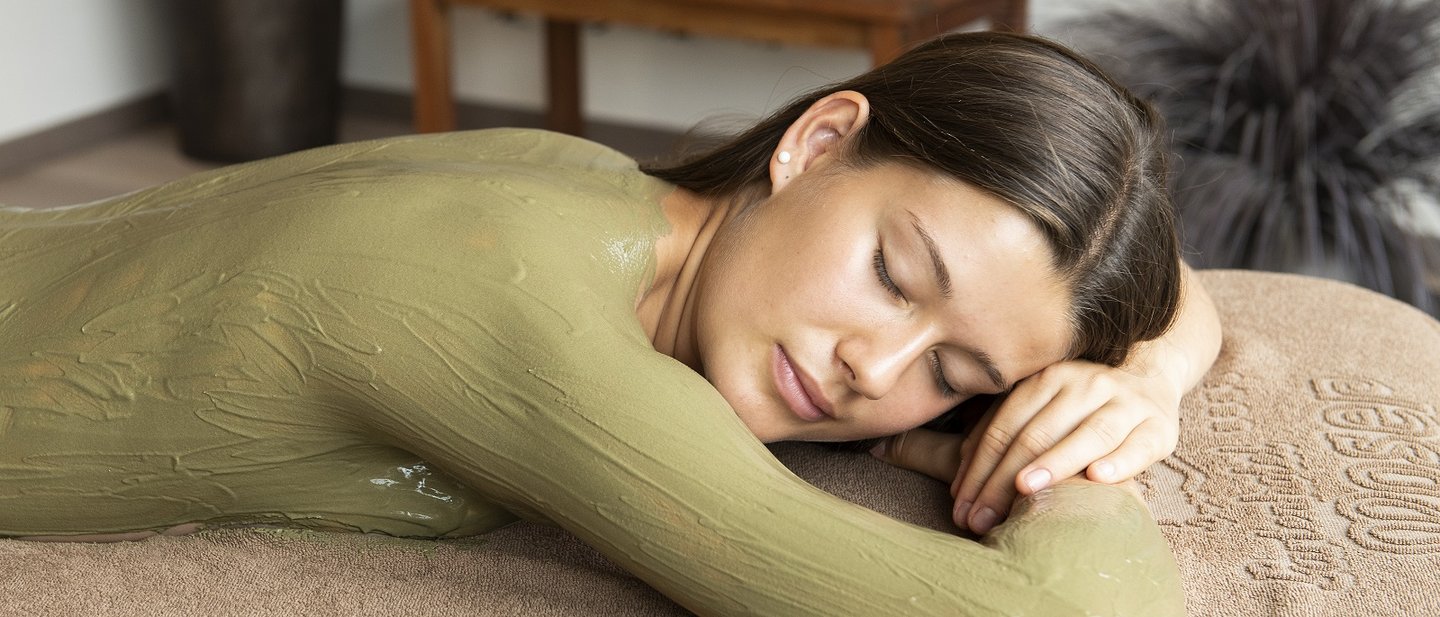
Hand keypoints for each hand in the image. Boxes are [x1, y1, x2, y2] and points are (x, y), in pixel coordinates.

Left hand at [873, 360, 1181, 534]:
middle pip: (1034, 436)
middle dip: (1003, 482)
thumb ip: (955, 439)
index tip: (958, 506)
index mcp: (1042, 381)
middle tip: (979, 519)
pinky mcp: (1157, 427)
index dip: (977, 467)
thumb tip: (873, 446)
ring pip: (1085, 435)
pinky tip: (1097, 476)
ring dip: (1055, 464)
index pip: (1000, 427)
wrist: (1145, 385)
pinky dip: (1118, 460)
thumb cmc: (1063, 416)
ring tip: (1027, 488)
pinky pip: (1136, 444)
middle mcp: (1081, 386)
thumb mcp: (1011, 420)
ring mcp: (1122, 404)